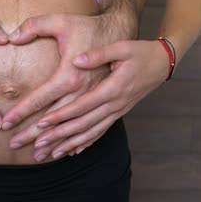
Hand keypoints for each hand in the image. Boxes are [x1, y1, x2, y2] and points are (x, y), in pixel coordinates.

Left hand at [2, 14, 114, 158]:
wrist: (147, 47)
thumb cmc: (103, 31)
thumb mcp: (69, 21)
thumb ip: (42, 26)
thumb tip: (17, 37)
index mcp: (77, 75)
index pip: (45, 98)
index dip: (25, 111)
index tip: (8, 122)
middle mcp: (92, 95)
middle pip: (60, 121)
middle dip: (37, 135)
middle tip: (15, 144)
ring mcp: (108, 106)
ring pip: (78, 130)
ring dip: (58, 143)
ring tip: (40, 155)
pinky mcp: (116, 109)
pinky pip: (97, 130)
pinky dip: (82, 141)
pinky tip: (71, 151)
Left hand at [33, 39, 169, 156]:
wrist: (162, 63)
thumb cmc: (140, 52)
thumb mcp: (122, 47)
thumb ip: (98, 54)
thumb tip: (76, 60)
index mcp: (113, 88)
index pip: (82, 106)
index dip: (61, 115)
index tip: (42, 122)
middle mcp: (115, 104)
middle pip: (83, 124)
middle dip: (59, 135)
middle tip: (38, 144)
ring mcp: (117, 111)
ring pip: (91, 133)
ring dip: (70, 144)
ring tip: (51, 154)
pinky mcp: (118, 112)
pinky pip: (101, 132)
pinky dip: (86, 143)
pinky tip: (73, 151)